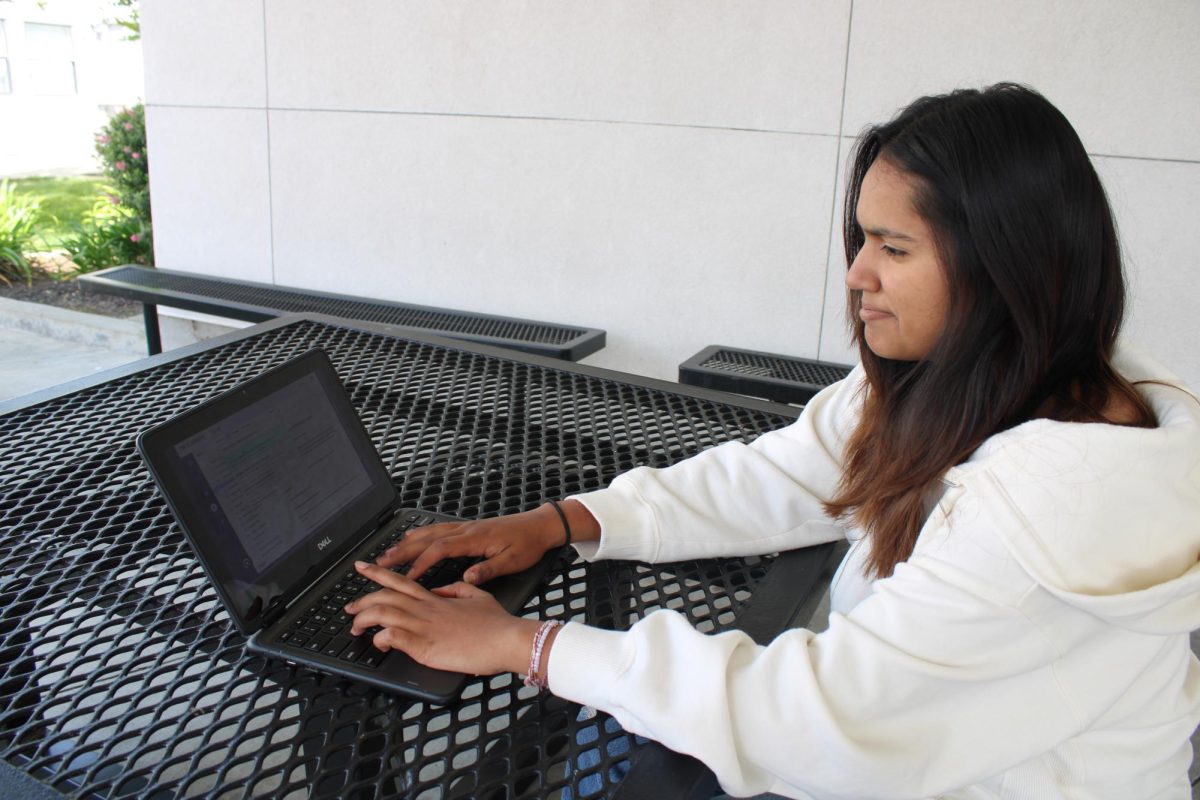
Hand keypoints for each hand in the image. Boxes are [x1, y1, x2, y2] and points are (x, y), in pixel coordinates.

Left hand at [346, 561, 538, 674]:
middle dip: (361, 601)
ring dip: (364, 620)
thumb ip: (456, 590)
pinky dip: (381, 639)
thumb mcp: (477, 597)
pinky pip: (394, 637)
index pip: (400, 580)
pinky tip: (379, 644)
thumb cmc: (496, 623)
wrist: (506, 639)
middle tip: (349, 608)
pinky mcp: (426, 646)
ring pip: (383, 614)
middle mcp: (426, 609)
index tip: (361, 567)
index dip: (378, 572)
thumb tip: (440, 590)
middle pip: (384, 597)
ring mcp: (425, 627)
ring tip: (356, 629)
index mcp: (436, 598)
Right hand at [377, 502, 596, 584]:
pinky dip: (420, 534)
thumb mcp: (513, 561)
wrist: (540, 526)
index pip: (440, 550)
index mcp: (474, 539)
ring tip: (388, 552)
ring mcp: (465, 527)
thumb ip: (488, 569)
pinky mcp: (467, 528)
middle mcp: (465, 530)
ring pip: (429, 532)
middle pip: (427, 538)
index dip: (421, 564)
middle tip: (380, 562)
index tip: (406, 579)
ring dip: (407, 542)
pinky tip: (411, 537)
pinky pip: (437, 530)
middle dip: (402, 551)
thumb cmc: (528, 544)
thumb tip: (467, 578)